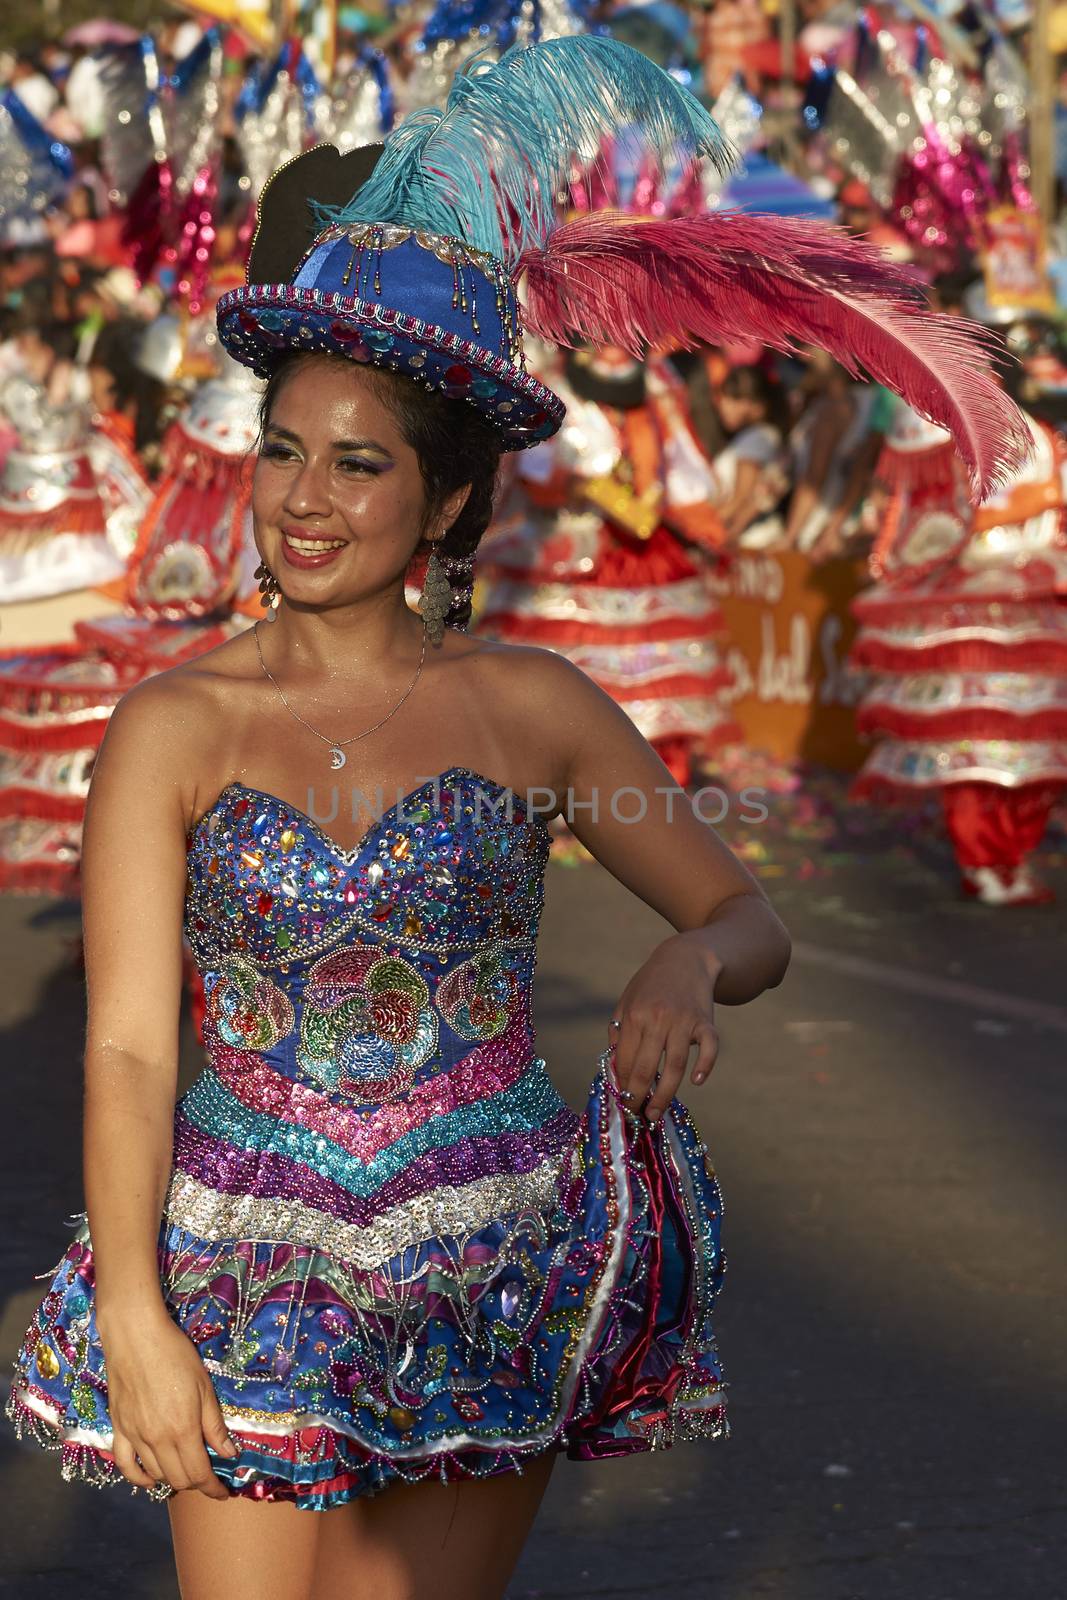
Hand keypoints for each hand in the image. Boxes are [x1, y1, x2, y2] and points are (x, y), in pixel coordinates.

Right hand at [98, 1304, 238, 1499]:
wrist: (136, 1337)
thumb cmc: (176, 1355)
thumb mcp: (204, 1387)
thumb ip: (214, 1425)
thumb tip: (229, 1454)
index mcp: (183, 1430)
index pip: (199, 1474)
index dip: (213, 1489)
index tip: (222, 1493)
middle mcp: (157, 1440)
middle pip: (178, 1478)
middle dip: (196, 1483)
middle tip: (207, 1477)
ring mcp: (135, 1437)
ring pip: (154, 1475)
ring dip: (172, 1479)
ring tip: (184, 1472)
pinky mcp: (118, 1429)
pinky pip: (125, 1465)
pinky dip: (139, 1478)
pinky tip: (150, 1478)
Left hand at [608, 933, 720, 1124]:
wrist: (687, 958)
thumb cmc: (652, 984)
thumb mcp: (627, 1000)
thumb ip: (618, 1032)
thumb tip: (614, 1067)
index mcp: (634, 1015)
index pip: (623, 1060)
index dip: (621, 1084)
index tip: (621, 1101)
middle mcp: (657, 1019)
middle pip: (645, 1068)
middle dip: (637, 1097)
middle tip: (636, 1115)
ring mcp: (684, 1021)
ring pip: (674, 1066)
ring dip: (664, 1094)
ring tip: (655, 1112)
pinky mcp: (706, 1022)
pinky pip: (708, 1049)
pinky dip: (705, 1066)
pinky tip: (697, 1082)